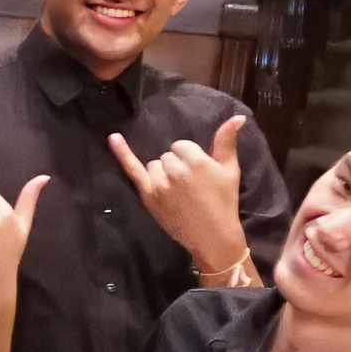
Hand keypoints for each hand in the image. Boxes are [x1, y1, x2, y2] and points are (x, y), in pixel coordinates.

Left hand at [109, 115, 255, 278]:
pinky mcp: (148, 196)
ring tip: (177, 191)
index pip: (182, 146)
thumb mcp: (230, 170)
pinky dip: (122, 153)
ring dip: (162, 173)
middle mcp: (175, 170)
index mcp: (196, 161)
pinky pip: (133, 170)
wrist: (212, 235)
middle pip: (168, 155)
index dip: (189, 158)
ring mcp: (159, 184)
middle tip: (190, 187)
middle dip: (177, 166)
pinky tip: (113, 138)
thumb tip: (238, 116)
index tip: (198, 175)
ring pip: (154, 165)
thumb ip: (227, 141)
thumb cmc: (224, 202)